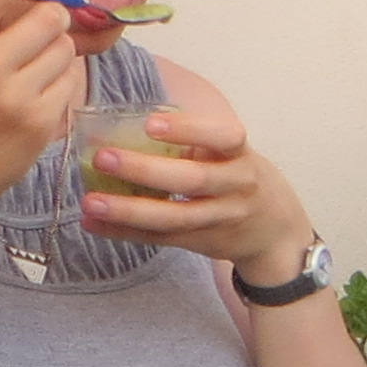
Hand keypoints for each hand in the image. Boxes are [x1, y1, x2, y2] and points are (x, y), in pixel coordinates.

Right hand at [0, 0, 82, 215]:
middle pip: (48, 15)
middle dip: (51, 20)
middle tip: (38, 36)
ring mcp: (13, 99)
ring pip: (64, 48)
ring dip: (57, 54)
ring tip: (32, 72)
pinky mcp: (39, 123)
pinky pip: (70, 82)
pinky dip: (59, 84)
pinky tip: (36, 98)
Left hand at [83, 96, 315, 273]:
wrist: (276, 232)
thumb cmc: (239, 179)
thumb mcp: (230, 155)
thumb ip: (192, 143)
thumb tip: (123, 126)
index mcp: (241, 156)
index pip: (224, 137)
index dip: (188, 129)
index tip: (150, 122)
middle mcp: (236, 187)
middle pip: (193, 180)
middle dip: (145, 170)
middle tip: (103, 158)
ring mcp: (220, 219)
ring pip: (174, 218)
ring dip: (128, 210)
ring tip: (90, 201)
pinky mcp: (202, 244)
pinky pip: (160, 238)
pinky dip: (124, 232)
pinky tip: (93, 223)